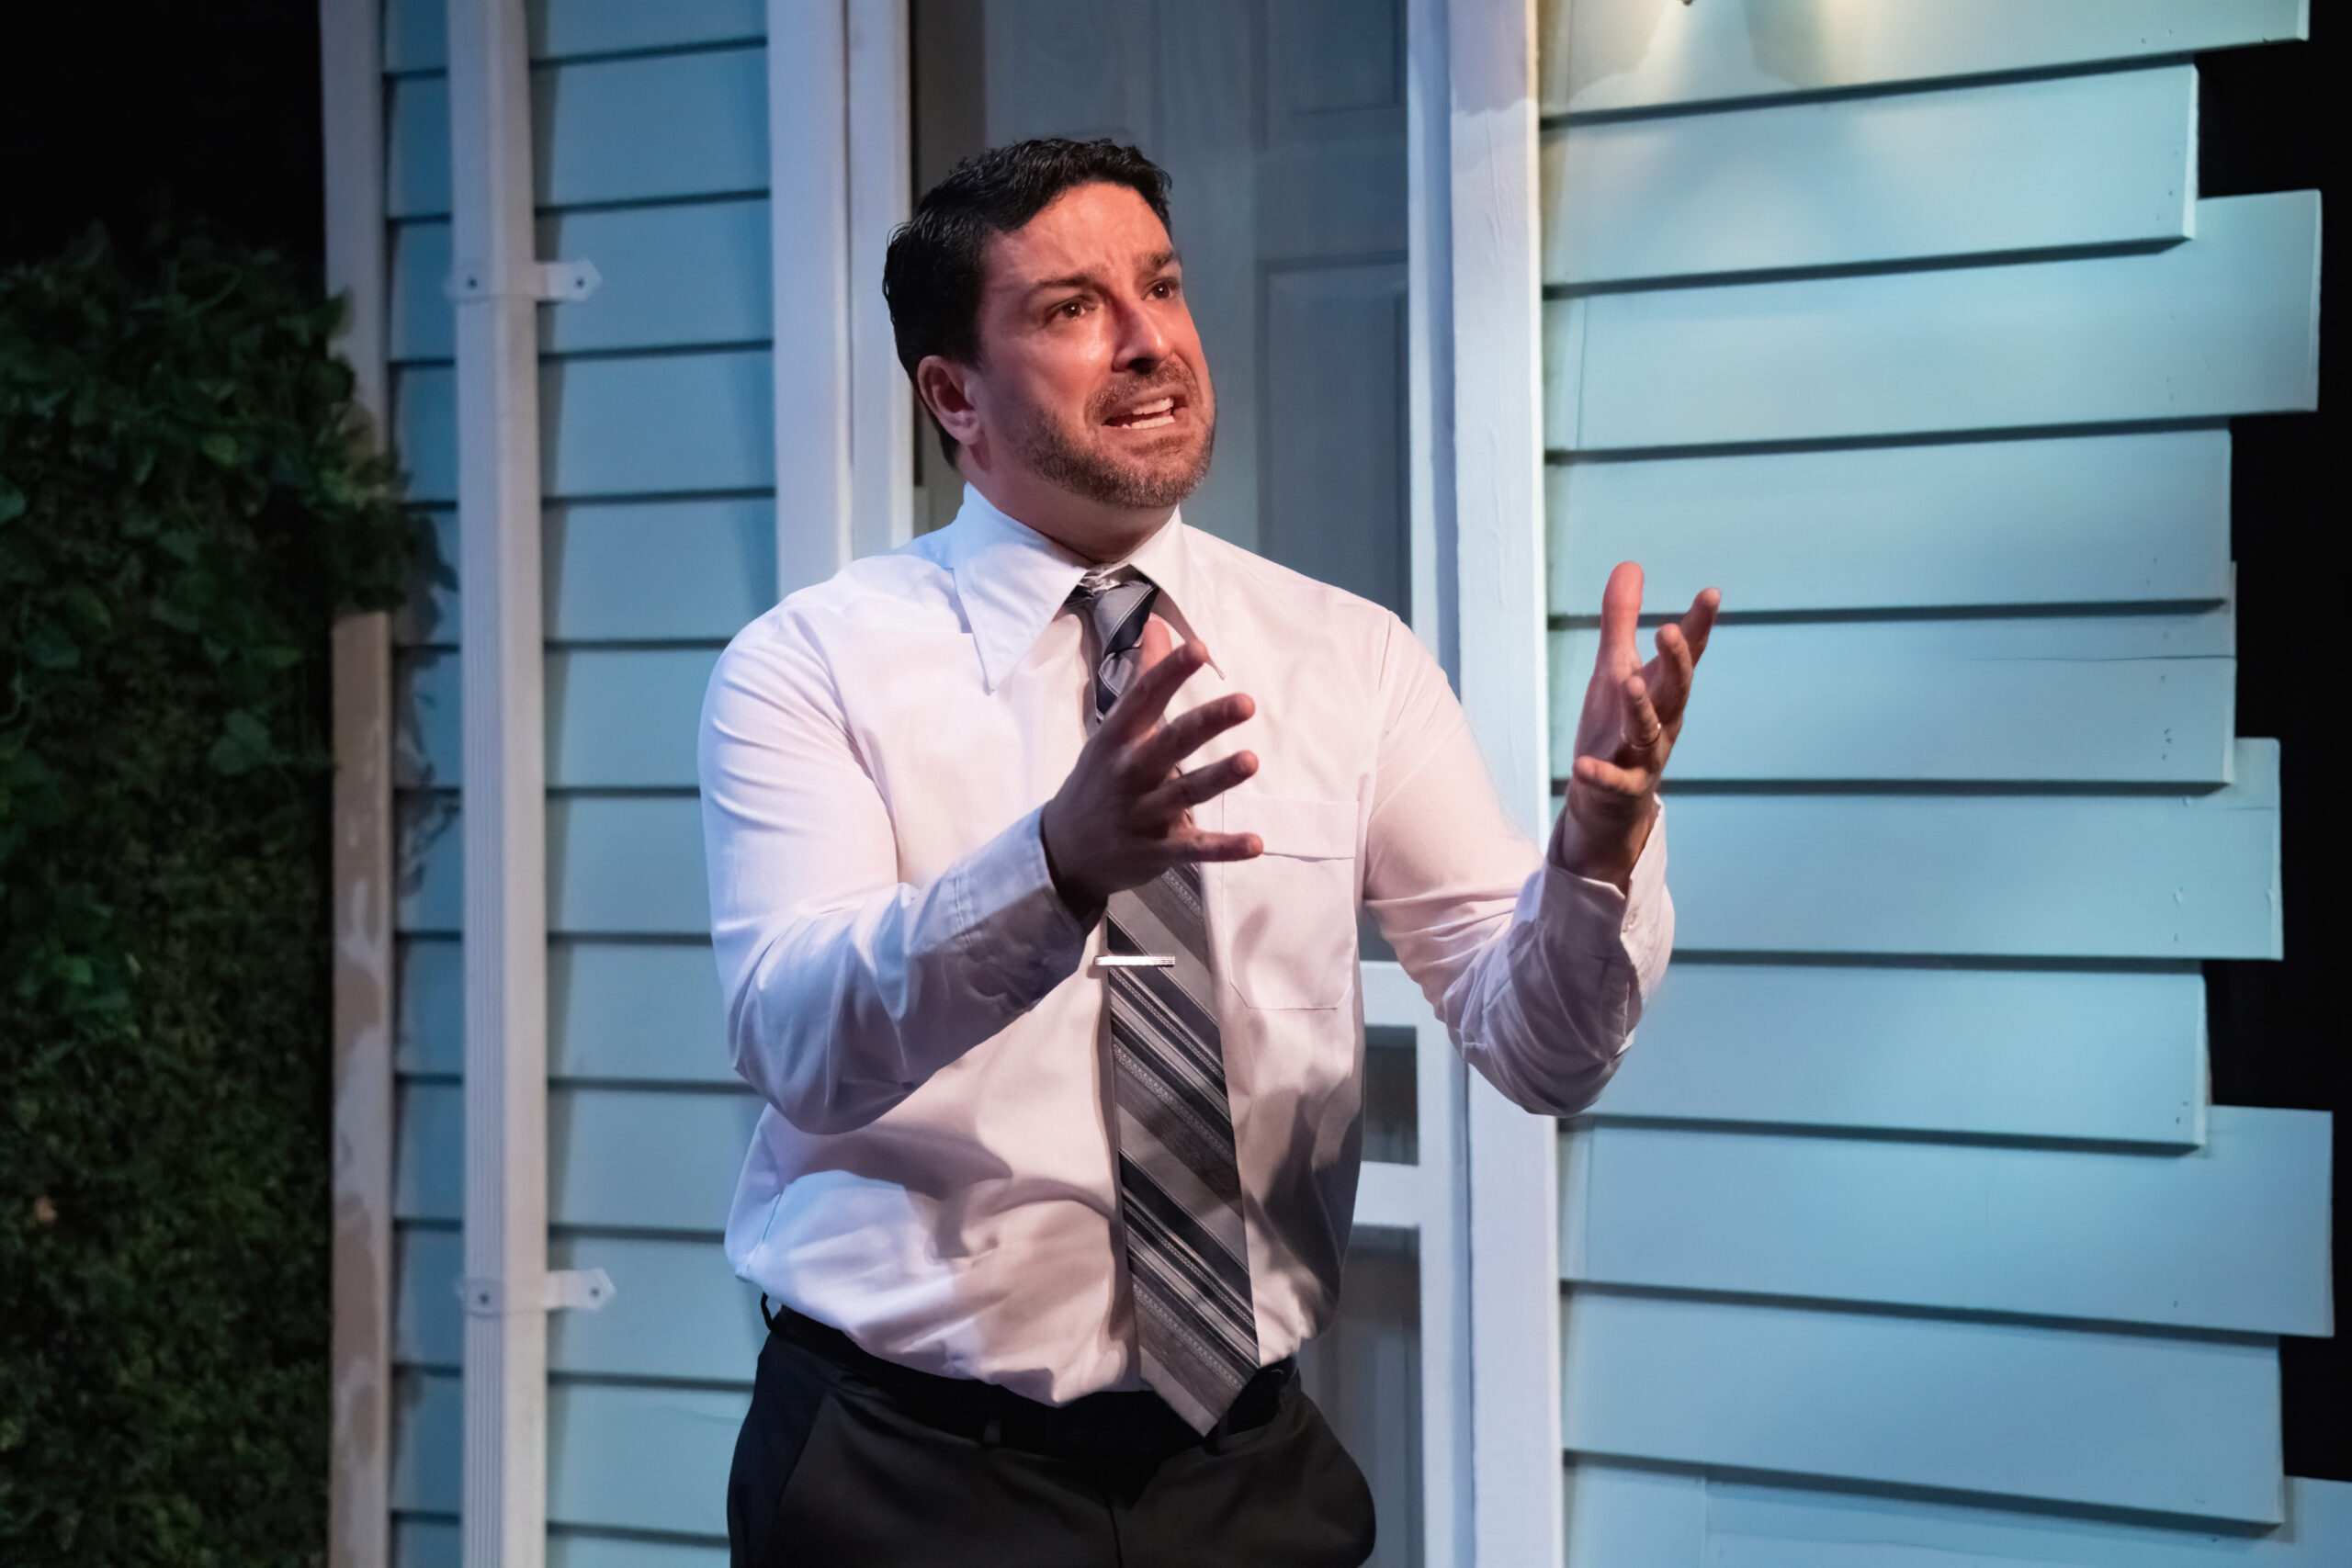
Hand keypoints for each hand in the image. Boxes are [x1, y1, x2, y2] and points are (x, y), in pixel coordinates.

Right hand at [1040, 617, 1263, 918]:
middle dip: (1207, 722)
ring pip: (1186, 792)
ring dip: (1219, 777)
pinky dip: (1225, 848)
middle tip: (1245, 703)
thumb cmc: (1098, 779)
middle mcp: (1129, 772)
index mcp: (1117, 738)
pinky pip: (1196, 849)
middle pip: (1172, 742)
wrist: (1066, 851)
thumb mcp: (1113, 729)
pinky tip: (1256, 843)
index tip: (1200, 649)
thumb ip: (1143, 677)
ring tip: (1251, 760)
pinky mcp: (1160, 850)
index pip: (1144, 697)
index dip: (1172, 672)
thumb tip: (1159, 625)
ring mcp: (1144, 813)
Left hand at [1557, 562, 1718, 888]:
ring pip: (1647, 730)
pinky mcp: (1621, 788)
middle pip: (1676, 689)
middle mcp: (1662, 719)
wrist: (1610, 798)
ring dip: (1640, 708)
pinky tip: (1580, 765)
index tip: (1712, 593)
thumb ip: (1620, 620)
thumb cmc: (1617, 723)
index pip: (1687, 654)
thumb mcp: (1616, 667)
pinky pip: (1613, 782)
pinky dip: (1599, 774)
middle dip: (1676, 661)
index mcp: (1663, 689)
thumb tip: (1630, 564)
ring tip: (1626, 683)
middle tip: (1670, 630)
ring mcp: (1644, 755)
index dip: (1700, 625)